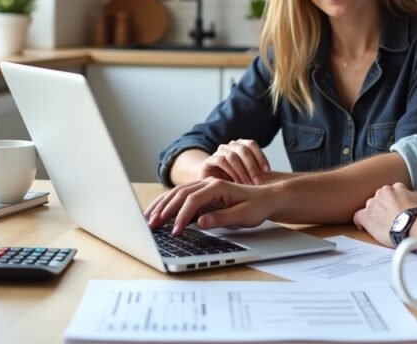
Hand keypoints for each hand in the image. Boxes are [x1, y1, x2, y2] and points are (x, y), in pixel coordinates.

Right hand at [144, 177, 277, 233]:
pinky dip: (169, 204)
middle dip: (165, 210)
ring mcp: (205, 188)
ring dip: (162, 206)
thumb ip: (221, 218)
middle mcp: (209, 184)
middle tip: (151, 226)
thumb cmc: (258, 206)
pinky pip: (182, 198)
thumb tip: (201, 222)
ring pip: (178, 193)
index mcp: (218, 187)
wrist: (268, 198)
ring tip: (149, 219)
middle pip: (180, 194)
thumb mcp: (243, 215)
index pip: (193, 200)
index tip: (176, 232)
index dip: (182, 216)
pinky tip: (160, 214)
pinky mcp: (204, 195)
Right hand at [199, 139, 270, 184]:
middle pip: (243, 150)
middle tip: (258, 182)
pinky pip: (221, 161)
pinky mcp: (209, 160)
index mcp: (240, 146)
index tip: (267, 171)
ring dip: (242, 171)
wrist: (209, 186)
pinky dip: (230, 171)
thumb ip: (258, 173)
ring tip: (247, 185)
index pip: (252, 144)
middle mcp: (230, 146)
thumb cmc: (233, 182)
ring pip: (233, 156)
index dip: (260, 156)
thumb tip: (277, 178)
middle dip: (252, 166)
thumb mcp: (248, 176)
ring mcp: (219, 152)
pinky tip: (235, 183)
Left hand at [352, 182, 416, 246]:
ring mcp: (373, 204)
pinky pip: (358, 216)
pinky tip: (364, 227)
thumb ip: (413, 195)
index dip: (393, 202)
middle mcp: (383, 192)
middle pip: (379, 198)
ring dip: (374, 214)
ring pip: (370, 207)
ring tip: (381, 225)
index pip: (391, 192)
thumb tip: (412, 196)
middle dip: (383, 207)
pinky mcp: (366, 216)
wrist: (413, 225)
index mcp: (396, 188)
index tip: (395, 209)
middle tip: (390, 218)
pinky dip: (360, 222)